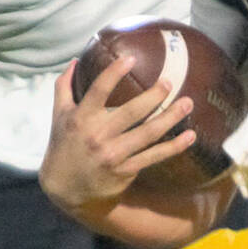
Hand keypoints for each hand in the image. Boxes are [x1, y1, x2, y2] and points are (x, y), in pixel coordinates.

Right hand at [39, 57, 194, 212]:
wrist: (65, 190)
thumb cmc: (63, 146)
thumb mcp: (58, 116)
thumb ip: (64, 87)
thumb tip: (74, 61)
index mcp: (81, 118)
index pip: (98, 90)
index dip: (114, 73)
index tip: (131, 58)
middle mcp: (98, 135)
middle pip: (131, 112)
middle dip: (154, 96)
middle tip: (169, 82)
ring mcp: (113, 154)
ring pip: (148, 133)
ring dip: (171, 117)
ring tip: (187, 103)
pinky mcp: (125, 170)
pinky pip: (154, 156)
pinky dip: (174, 147)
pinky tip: (189, 136)